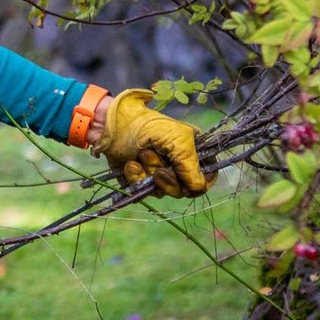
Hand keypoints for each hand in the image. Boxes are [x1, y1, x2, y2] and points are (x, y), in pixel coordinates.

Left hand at [93, 88, 213, 196]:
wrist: (114, 126)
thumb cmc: (148, 126)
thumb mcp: (177, 139)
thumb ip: (190, 164)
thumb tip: (198, 188)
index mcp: (192, 153)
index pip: (206, 177)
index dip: (200, 183)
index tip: (189, 183)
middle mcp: (178, 166)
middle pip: (183, 189)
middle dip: (168, 177)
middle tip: (155, 163)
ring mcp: (159, 176)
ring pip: (163, 192)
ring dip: (150, 173)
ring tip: (141, 154)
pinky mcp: (141, 182)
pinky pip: (144, 193)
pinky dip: (136, 178)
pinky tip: (131, 164)